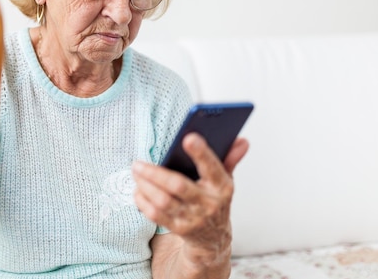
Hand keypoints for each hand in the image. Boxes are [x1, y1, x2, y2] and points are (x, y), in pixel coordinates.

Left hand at [132, 134, 248, 260]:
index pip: (213, 168)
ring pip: (163, 201)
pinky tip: (138, 190)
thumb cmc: (214, 200)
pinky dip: (143, 201)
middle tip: (138, 163)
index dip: (201, 153)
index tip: (188, 138)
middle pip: (178, 186)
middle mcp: (208, 204)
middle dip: (155, 173)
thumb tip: (242, 140)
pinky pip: (156, 215)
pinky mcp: (179, 229)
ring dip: (145, 186)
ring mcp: (193, 218)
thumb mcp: (224, 180)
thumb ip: (230, 158)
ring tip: (136, 172)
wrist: (213, 239)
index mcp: (222, 187)